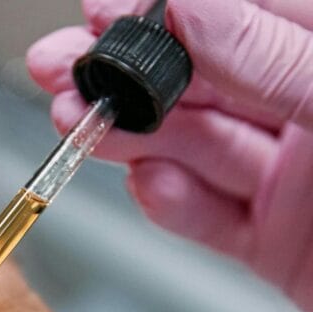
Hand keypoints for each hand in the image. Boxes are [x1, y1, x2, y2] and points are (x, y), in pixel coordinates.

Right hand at [27, 0, 312, 311]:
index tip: (106, 9)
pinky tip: (146, 187)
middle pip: (206, 86)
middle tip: (66, 74)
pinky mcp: (274, 243)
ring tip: (80, 129)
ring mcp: (294, 183)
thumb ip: (276, 57)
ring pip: (196, 152)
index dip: (167, 10)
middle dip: (128, 81)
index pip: (242, 17)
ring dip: (132, 141)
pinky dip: (172, 207)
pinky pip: (212, 221)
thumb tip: (197, 8)